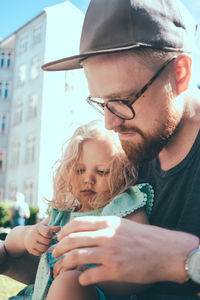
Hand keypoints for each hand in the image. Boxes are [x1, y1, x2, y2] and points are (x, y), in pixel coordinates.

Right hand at [24, 219, 59, 255]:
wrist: (27, 235)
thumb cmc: (40, 230)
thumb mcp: (45, 226)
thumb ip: (53, 228)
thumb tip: (59, 228)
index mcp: (38, 227)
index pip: (47, 233)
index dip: (50, 235)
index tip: (50, 234)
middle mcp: (33, 235)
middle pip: (47, 242)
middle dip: (50, 241)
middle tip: (49, 239)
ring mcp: (31, 243)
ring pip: (43, 249)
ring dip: (47, 247)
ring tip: (46, 244)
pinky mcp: (30, 250)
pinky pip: (39, 253)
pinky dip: (42, 251)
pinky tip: (41, 247)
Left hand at [52, 216, 198, 285]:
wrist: (166, 251)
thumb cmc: (144, 238)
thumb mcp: (122, 224)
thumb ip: (104, 226)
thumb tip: (85, 231)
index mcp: (108, 222)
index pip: (76, 224)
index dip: (63, 232)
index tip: (59, 239)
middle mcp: (106, 235)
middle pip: (71, 240)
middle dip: (58, 248)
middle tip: (54, 255)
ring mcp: (110, 253)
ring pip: (76, 257)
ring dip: (64, 265)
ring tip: (61, 269)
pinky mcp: (115, 271)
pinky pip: (89, 275)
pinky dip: (81, 278)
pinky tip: (82, 279)